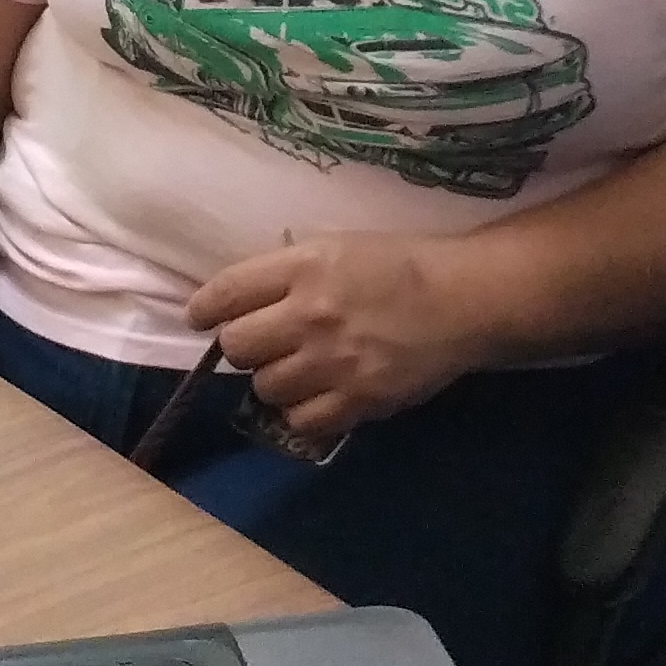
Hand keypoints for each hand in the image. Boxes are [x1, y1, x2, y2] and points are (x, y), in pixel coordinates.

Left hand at [183, 235, 485, 445]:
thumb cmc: (401, 265)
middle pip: (237, 348)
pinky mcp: (358, 400)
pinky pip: (301, 420)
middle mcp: (311, 314)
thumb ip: (289, 269)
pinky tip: (320, 395)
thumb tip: (240, 297)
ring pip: (265, 387)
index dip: (204, 310)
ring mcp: (334, 361)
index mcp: (304, 266)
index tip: (201, 319)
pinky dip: (303, 411)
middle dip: (243, 348)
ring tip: (300, 369)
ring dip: (275, 380)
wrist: (465, 300)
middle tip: (264, 345)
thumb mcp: (339, 245)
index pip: (226, 293)